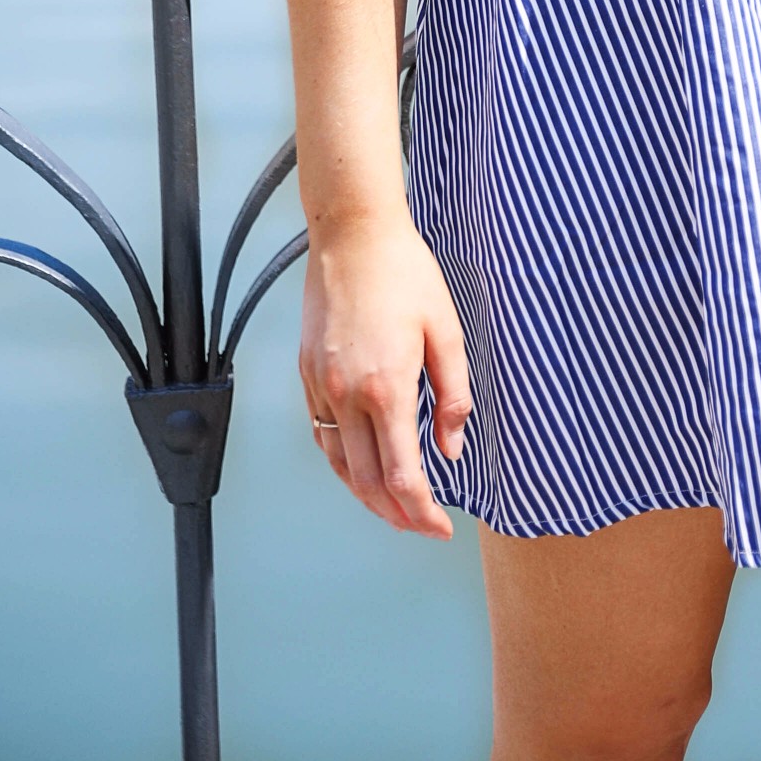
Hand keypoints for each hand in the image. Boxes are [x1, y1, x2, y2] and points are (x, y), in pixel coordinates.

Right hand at [298, 213, 470, 536]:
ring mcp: (321, 386)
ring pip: (339, 465)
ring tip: (394, 507)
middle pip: (367, 484)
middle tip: (422, 526)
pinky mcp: (308, 374)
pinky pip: (323, 434)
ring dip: (367, 495)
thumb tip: (452, 449)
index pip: (402, 478)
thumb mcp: (445, 329)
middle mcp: (346, 395)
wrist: (352, 233)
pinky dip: (344, 461)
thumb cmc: (404, 272)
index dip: (422, 513)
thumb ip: (453, 394)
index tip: (442, 528)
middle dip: (396, 515)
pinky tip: (363, 463)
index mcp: (385, 388)